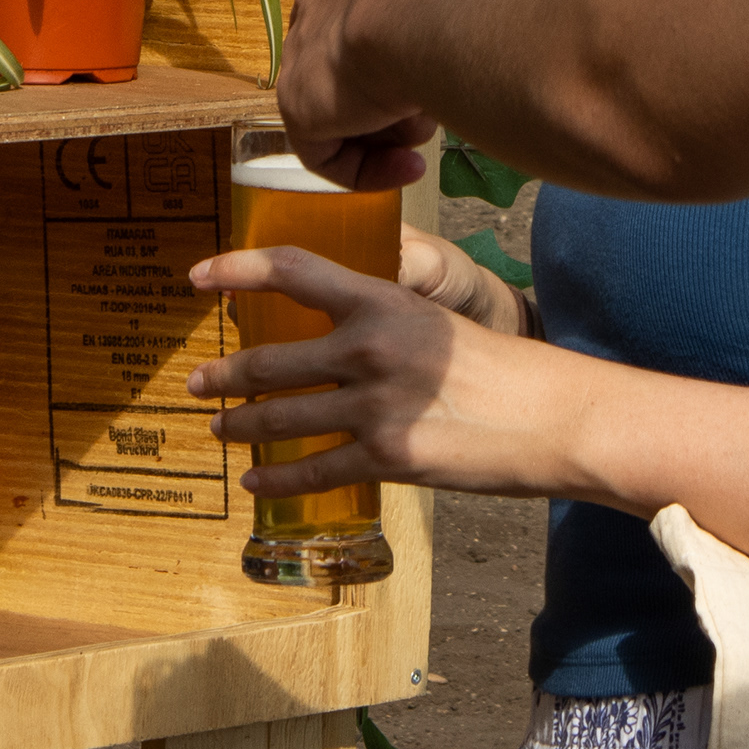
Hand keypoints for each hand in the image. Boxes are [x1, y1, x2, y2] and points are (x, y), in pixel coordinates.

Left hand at [186, 244, 581, 499]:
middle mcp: (369, 347)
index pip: (292, 269)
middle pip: (270, 360)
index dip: (237, 268)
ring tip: (219, 428)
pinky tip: (257, 480)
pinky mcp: (387, 458)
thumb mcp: (435, 323)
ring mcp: (375, 406)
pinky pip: (313, 470)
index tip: (197, 276)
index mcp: (383, 300)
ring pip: (280, 417)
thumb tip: (334, 340)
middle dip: (224, 376)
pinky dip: (277, 478)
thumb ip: (382, 325)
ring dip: (240, 425)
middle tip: (198, 382)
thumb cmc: (500, 369)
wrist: (551, 416)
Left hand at [275, 0, 446, 189]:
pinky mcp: (298, 105)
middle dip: (399, 97)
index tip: (447, 72)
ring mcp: (302, 54)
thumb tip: (486, 27)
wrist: (429, 10)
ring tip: (429, 126)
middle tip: (439, 105)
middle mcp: (323, 2)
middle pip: (355, 67)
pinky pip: (327, 152)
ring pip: (343, 110)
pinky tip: (411, 167)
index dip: (409, 54)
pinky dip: (369, 169)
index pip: (373, 16)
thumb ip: (461, 9)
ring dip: (392, 129)